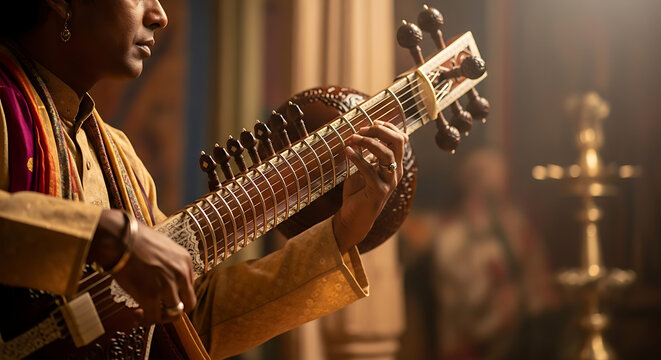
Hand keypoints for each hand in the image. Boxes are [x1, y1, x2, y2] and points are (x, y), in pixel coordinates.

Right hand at [90, 209, 195, 324]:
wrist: (119, 238)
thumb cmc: (135, 239)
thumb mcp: (163, 247)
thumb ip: (169, 263)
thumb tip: (162, 277)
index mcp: (185, 261)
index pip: (190, 287)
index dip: (177, 295)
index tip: (164, 298)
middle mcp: (181, 274)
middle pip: (188, 304)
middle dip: (174, 310)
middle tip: (159, 310)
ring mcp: (167, 285)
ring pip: (173, 314)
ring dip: (159, 316)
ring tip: (145, 313)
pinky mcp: (151, 296)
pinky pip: (153, 318)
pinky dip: (145, 321)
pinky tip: (136, 315)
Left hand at [332, 120, 407, 252]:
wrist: (353, 217)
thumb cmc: (358, 192)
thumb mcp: (363, 168)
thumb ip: (365, 154)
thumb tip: (358, 134)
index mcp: (394, 164)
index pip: (401, 138)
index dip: (388, 127)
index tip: (372, 122)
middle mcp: (396, 172)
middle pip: (398, 142)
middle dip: (379, 131)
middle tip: (360, 129)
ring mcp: (389, 182)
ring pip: (387, 154)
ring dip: (368, 142)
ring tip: (352, 139)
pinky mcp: (379, 192)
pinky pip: (369, 170)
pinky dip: (358, 158)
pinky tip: (347, 151)